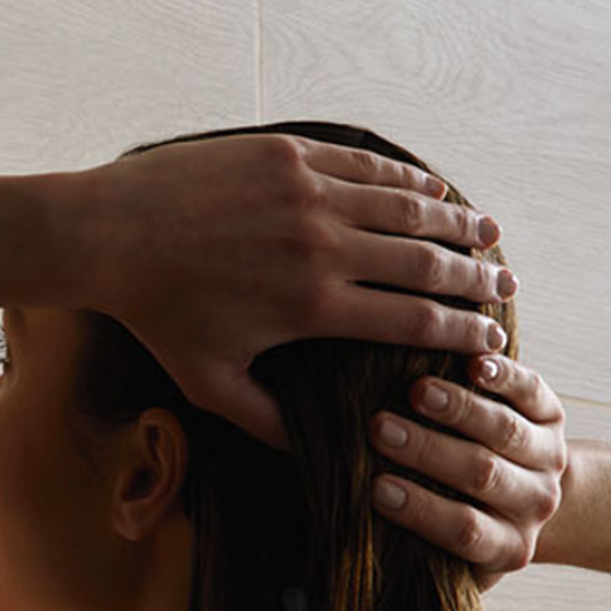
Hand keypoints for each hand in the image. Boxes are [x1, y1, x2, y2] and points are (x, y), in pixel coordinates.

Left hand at [83, 133, 509, 452]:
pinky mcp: (288, 153)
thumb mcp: (207, 384)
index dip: (463, 332)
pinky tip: (432, 188)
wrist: (107, 235)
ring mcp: (307, 193)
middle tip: (504, 286)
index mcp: (312, 307)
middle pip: (428, 262)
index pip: (415, 322)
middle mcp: (321, 247)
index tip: (490, 340)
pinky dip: (409, 178)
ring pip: (409, 206)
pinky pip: (368, 164)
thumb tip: (316, 456)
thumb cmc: (155, 315)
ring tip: (487, 233)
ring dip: (457, 220)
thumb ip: (266, 422)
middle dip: (476, 278)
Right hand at [368, 353, 568, 593]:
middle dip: (429, 451)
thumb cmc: (456, 515)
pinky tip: (473, 363)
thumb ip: (404, 535)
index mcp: (506, 544)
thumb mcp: (439, 544)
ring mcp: (548, 459)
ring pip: (506, 433)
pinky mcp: (552, 415)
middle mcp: (533, 504)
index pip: (465, 531)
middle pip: (483, 476)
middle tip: (380, 429)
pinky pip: (531, 392)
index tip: (377, 489)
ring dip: (459, 409)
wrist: (524, 493)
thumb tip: (344, 518)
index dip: (422, 510)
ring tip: (416, 391)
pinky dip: (504, 376)